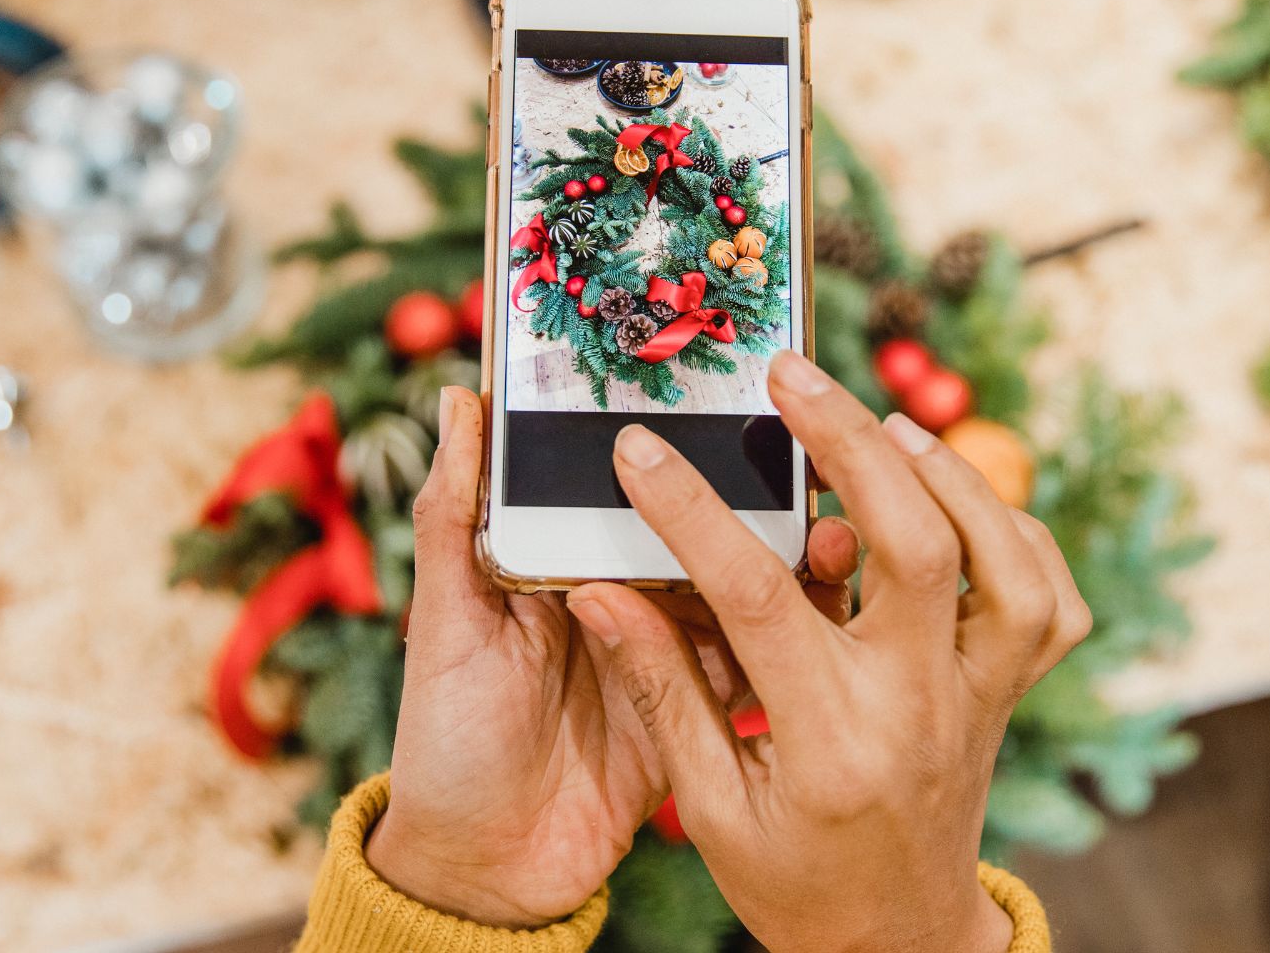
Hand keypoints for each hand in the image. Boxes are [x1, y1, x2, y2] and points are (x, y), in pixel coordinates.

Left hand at [364, 386, 859, 927]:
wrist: (484, 871)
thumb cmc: (446, 740)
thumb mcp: (444, 621)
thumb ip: (454, 517)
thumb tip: (457, 399)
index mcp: (565, 562)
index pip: (624, 488)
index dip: (668, 447)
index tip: (719, 398)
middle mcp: (623, 599)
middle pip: (693, 532)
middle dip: (745, 498)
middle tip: (797, 463)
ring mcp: (668, 656)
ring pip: (735, 592)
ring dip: (779, 563)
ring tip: (825, 527)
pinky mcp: (700, 713)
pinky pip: (753, 667)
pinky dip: (786, 642)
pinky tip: (823, 610)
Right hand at [564, 352, 1090, 952]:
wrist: (895, 941)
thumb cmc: (792, 879)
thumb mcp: (708, 804)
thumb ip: (662, 690)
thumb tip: (602, 589)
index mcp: (827, 742)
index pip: (758, 599)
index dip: (691, 514)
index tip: (641, 450)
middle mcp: (917, 707)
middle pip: (913, 546)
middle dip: (851, 442)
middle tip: (792, 376)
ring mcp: (977, 696)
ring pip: (1005, 562)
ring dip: (951, 475)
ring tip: (883, 425)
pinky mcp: (1009, 691)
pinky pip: (1047, 598)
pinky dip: (1012, 530)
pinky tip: (952, 496)